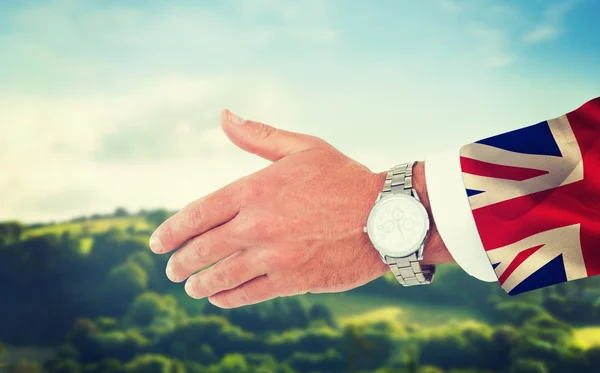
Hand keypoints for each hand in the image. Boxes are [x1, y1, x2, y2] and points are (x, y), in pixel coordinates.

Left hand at [149, 110, 449, 307]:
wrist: (386, 216)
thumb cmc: (344, 178)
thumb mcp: (302, 147)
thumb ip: (258, 136)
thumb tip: (223, 115)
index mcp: (254, 191)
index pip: (197, 214)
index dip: (171, 231)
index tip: (156, 243)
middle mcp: (256, 226)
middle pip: (202, 249)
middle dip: (181, 262)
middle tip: (171, 270)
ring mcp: (272, 256)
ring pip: (221, 276)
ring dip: (200, 284)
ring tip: (191, 287)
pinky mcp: (291, 280)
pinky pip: (247, 294)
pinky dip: (227, 298)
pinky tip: (219, 298)